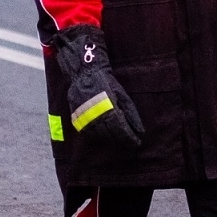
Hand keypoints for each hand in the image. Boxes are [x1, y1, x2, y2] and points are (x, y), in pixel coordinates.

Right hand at [52, 25, 142, 152]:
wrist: (84, 74)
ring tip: (118, 140)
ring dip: (110, 140)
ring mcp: (85, 119)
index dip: (130, 138)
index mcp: (109, 109)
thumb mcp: (122, 95)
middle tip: (129, 143)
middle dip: (121, 140)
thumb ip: (131, 113)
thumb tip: (140, 131)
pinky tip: (105, 136)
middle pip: (111, 135)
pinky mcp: (77, 119)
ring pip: (99, 136)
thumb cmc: (106, 83)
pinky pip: (89, 133)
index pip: (122, 130)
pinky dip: (98, 137)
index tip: (137, 142)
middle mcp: (96, 116)